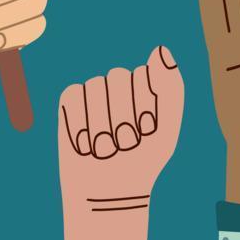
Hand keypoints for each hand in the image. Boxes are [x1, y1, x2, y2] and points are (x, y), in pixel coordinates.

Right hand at [58, 47, 184, 239]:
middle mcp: (120, 81)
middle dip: (123, 117)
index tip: (148, 130)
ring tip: (106, 147)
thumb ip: (170, 87)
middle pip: (118, 77)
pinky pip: (72, 97)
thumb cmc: (143, 159)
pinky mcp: (69, 100)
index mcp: (148, 82)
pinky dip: (80, 126)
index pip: (145, 75)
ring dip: (101, 126)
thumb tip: (160, 49)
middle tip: (126, 142)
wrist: (111, 190)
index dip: (145, 107)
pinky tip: (85, 144)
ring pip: (95, 88)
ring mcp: (94, 89)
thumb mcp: (167, 127)